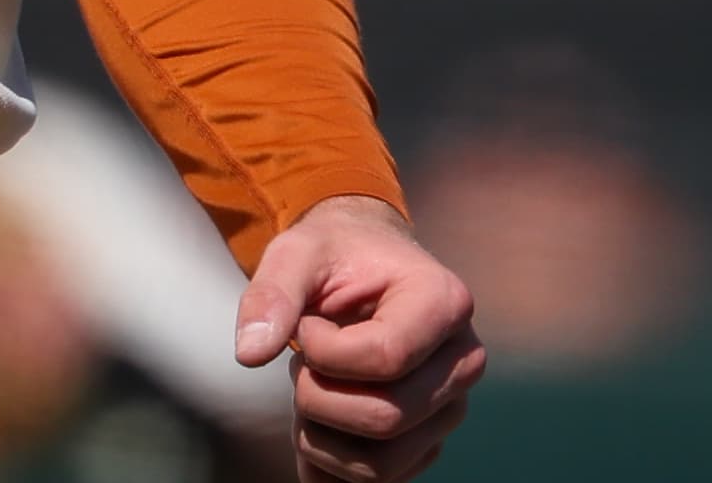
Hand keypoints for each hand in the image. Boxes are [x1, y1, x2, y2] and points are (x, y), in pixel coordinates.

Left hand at [233, 194, 486, 480]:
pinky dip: (329, 462)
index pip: (384, 358)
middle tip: (299, 360)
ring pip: (381, 464)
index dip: (323, 352)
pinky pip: (379, 478)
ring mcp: (450, 407)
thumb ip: (271, 293)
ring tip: (308, 387)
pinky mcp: (429, 440)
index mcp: (444, 302)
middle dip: (315, 397)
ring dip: (318, 437)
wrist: (362, 265)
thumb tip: (249, 354)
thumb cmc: (333, 254)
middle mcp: (462, 361)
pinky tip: (312, 422)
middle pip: (384, 418)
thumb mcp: (296, 251)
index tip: (306, 325)